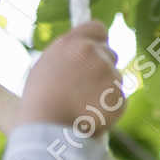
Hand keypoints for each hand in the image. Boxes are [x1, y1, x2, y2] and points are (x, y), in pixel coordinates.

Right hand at [20, 21, 126, 136]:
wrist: (47, 130)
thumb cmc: (40, 101)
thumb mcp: (46, 66)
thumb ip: (68, 53)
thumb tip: (86, 47)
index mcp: (73, 43)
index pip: (98, 28)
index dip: (98, 41)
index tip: (97, 51)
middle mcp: (93, 54)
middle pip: (110, 54)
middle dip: (103, 68)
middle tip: (84, 89)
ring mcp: (109, 76)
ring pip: (116, 79)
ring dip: (106, 91)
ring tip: (83, 106)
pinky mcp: (119, 98)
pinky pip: (119, 101)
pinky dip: (110, 110)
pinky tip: (92, 117)